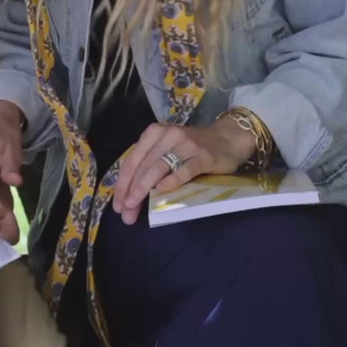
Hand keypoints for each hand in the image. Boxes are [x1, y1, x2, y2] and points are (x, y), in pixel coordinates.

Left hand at [113, 118, 255, 224]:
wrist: (228, 138)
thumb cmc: (193, 147)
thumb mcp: (167, 150)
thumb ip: (150, 166)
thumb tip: (130, 196)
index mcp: (153, 133)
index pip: (132, 161)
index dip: (122, 184)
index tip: (117, 205)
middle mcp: (166, 135)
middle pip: (142, 167)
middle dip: (130, 191)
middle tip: (125, 213)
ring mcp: (185, 144)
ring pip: (157, 168)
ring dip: (143, 190)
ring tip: (134, 207)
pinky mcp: (202, 156)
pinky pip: (183, 170)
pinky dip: (170, 182)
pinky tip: (160, 193)